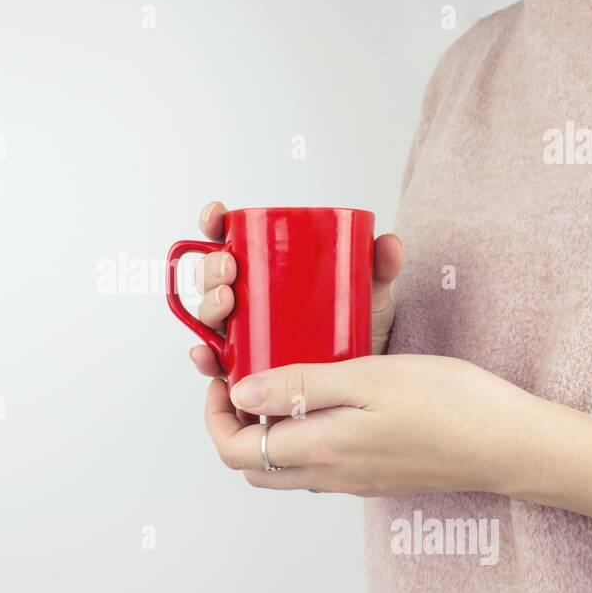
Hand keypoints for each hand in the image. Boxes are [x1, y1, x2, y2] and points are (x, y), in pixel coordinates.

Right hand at [186, 201, 405, 375]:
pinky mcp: (245, 365)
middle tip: (230, 269)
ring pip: (209, 315)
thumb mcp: (369, 292)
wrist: (365, 376)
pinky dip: (203, 355)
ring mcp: (242, 331)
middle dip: (211, 268)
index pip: (228, 238)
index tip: (216, 216)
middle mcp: (246, 297)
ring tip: (227, 303)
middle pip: (212, 276)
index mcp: (264, 268)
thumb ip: (379, 266)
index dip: (213, 223)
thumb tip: (389, 243)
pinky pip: (215, 360)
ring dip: (207, 306)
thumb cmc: (357, 325)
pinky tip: (205, 352)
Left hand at [204, 354, 549, 496]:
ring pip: (285, 468)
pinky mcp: (376, 477)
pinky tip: (326, 399)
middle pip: (253, 466)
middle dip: (234, 426)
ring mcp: (354, 480)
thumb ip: (300, 385)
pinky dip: (303, 437)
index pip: (235, 450)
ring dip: (268, 432)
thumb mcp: (368, 376)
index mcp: (320, 449)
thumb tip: (242, 392)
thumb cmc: (452, 405)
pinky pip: (320, 465)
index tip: (223, 376)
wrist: (511, 445)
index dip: (215, 415)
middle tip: (244, 380)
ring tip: (283, 382)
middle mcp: (331, 475)